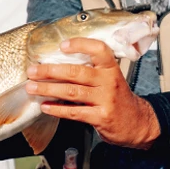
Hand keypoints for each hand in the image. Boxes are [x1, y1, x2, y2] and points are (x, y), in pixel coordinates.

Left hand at [25, 38, 159, 148]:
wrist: (137, 123)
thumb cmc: (117, 98)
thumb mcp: (110, 79)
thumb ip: (91, 71)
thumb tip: (57, 65)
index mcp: (111, 68)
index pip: (98, 50)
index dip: (81, 45)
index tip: (62, 45)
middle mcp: (109, 82)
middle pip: (77, 72)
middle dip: (51, 70)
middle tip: (33, 70)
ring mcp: (105, 100)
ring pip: (72, 92)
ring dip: (49, 89)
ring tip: (32, 87)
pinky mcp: (101, 117)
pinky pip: (74, 112)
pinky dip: (57, 109)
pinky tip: (45, 106)